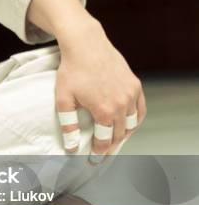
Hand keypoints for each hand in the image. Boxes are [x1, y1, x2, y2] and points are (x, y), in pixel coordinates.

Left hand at [55, 19, 146, 155]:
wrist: (85, 45)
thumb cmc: (72, 71)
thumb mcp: (63, 100)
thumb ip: (69, 125)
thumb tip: (71, 147)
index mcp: (104, 110)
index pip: (104, 140)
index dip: (99, 151)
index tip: (93, 159)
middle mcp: (121, 104)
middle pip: (120, 134)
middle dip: (111, 146)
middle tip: (103, 153)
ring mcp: (131, 94)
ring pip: (132, 124)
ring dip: (124, 135)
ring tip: (114, 142)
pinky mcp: (135, 85)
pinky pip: (140, 110)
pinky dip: (135, 121)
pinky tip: (127, 126)